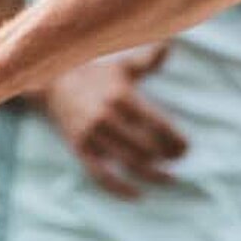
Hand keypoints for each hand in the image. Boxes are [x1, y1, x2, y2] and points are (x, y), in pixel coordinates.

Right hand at [41, 45, 185, 199]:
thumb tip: (171, 45)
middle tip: (179, 162)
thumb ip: (148, 60)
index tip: (187, 148)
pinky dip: (119, 188)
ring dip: (152, 175)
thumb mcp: (122, 66)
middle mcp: (106, 115)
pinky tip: (137, 195)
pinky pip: (100, 174)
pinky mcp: (79, 148)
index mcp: (121, 95)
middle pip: (145, 145)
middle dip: (167, 157)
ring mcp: (91, 134)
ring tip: (169, 179)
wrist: (54, 84)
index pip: (156, 122)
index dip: (175, 139)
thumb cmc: (97, 75)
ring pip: (127, 162)